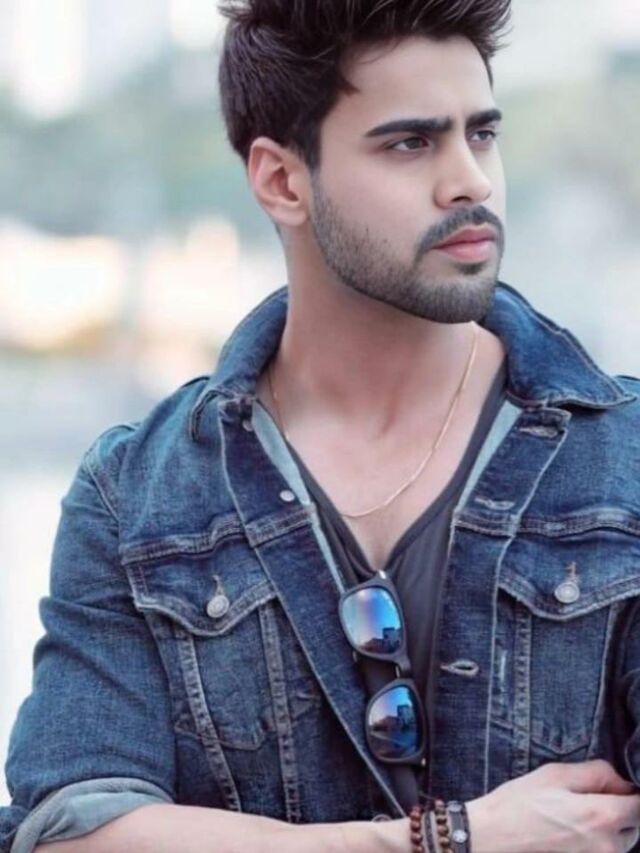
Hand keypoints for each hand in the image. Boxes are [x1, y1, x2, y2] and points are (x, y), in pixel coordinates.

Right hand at [465, 759, 639, 852]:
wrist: (492, 838)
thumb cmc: (518, 804)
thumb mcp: (555, 774)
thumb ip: (597, 773)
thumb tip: (622, 781)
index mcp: (602, 816)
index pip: (639, 805)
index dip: (629, 791)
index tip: (614, 786)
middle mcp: (607, 847)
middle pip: (632, 826)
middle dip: (618, 810)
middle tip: (588, 798)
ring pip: (618, 843)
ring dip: (607, 829)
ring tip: (574, 816)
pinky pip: (601, 852)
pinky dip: (594, 842)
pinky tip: (568, 831)